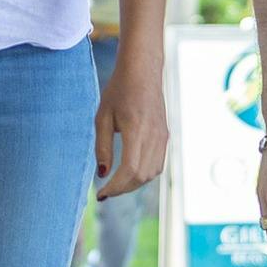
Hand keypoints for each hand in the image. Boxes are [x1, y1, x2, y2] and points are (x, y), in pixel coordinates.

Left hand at [94, 56, 169, 200]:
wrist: (143, 72)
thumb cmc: (119, 90)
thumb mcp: (103, 117)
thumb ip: (102, 147)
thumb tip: (103, 174)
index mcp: (136, 129)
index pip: (129, 169)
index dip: (115, 187)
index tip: (101, 194)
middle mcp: (154, 136)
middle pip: (141, 176)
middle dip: (122, 189)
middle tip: (105, 191)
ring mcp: (162, 137)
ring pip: (152, 173)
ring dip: (133, 183)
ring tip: (116, 183)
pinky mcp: (165, 137)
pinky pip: (158, 164)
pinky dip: (144, 174)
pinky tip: (130, 173)